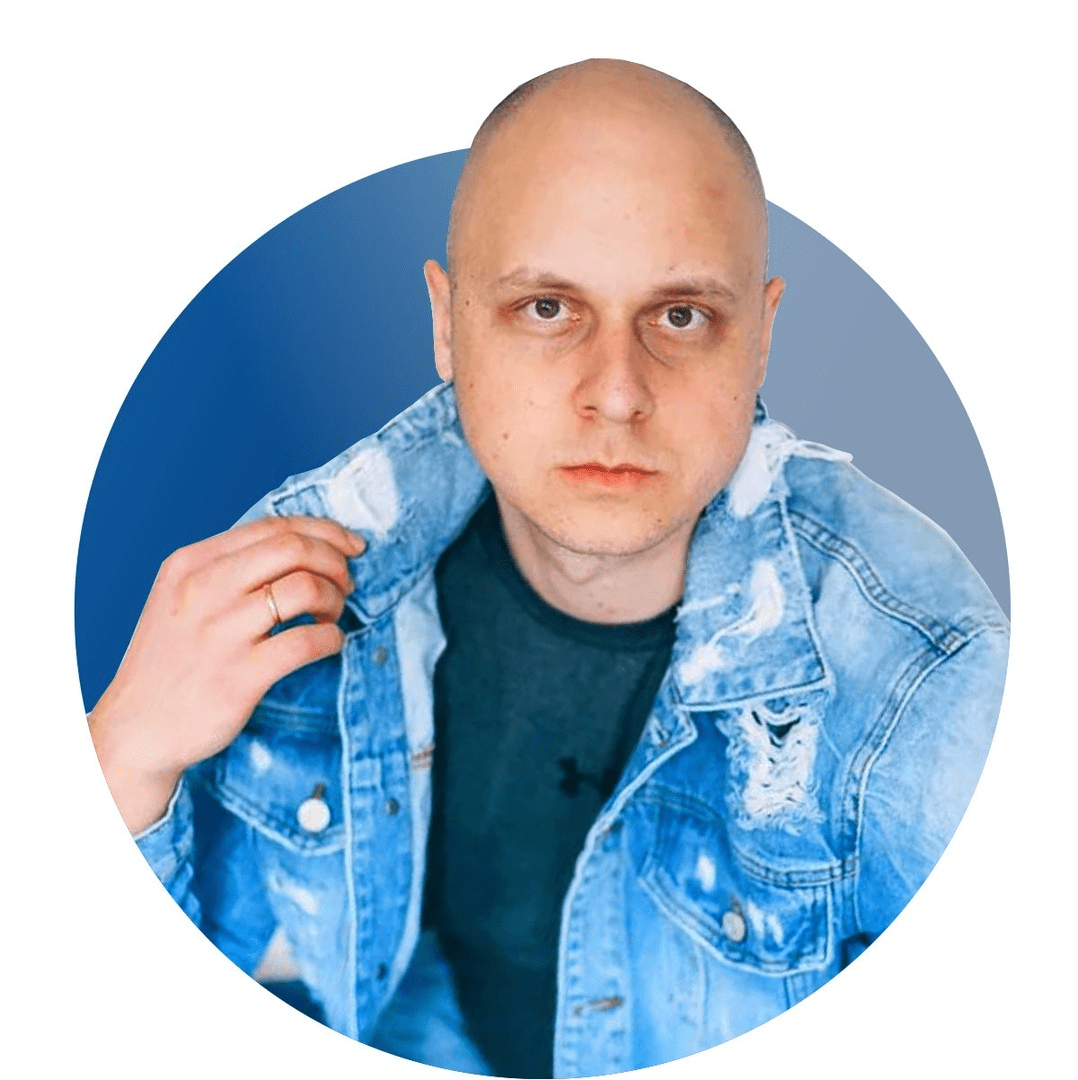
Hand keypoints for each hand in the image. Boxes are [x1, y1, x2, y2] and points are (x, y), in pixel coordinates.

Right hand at [88, 515, 365, 833]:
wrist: (136, 730)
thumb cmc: (172, 662)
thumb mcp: (182, 598)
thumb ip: (231, 569)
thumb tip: (304, 548)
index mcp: (191, 563)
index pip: (272, 527)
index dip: (324, 531)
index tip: (351, 545)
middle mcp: (203, 590)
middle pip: (293, 548)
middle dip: (335, 561)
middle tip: (346, 583)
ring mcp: (220, 632)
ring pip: (305, 588)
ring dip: (335, 598)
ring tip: (330, 615)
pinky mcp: (239, 675)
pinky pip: (307, 641)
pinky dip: (331, 638)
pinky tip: (329, 643)